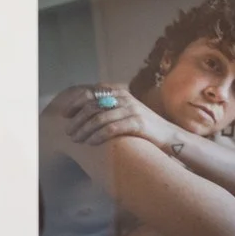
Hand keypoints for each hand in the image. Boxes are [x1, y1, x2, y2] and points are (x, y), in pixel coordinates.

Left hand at [62, 83, 184, 153]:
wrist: (169, 135)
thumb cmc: (143, 127)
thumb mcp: (125, 112)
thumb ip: (109, 108)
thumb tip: (82, 113)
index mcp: (120, 93)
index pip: (91, 94)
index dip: (75, 104)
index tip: (65, 115)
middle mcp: (125, 98)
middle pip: (92, 107)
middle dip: (77, 120)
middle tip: (68, 132)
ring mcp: (132, 109)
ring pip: (99, 118)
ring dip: (84, 130)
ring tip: (76, 140)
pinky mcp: (138, 122)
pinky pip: (111, 128)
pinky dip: (97, 136)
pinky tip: (90, 143)